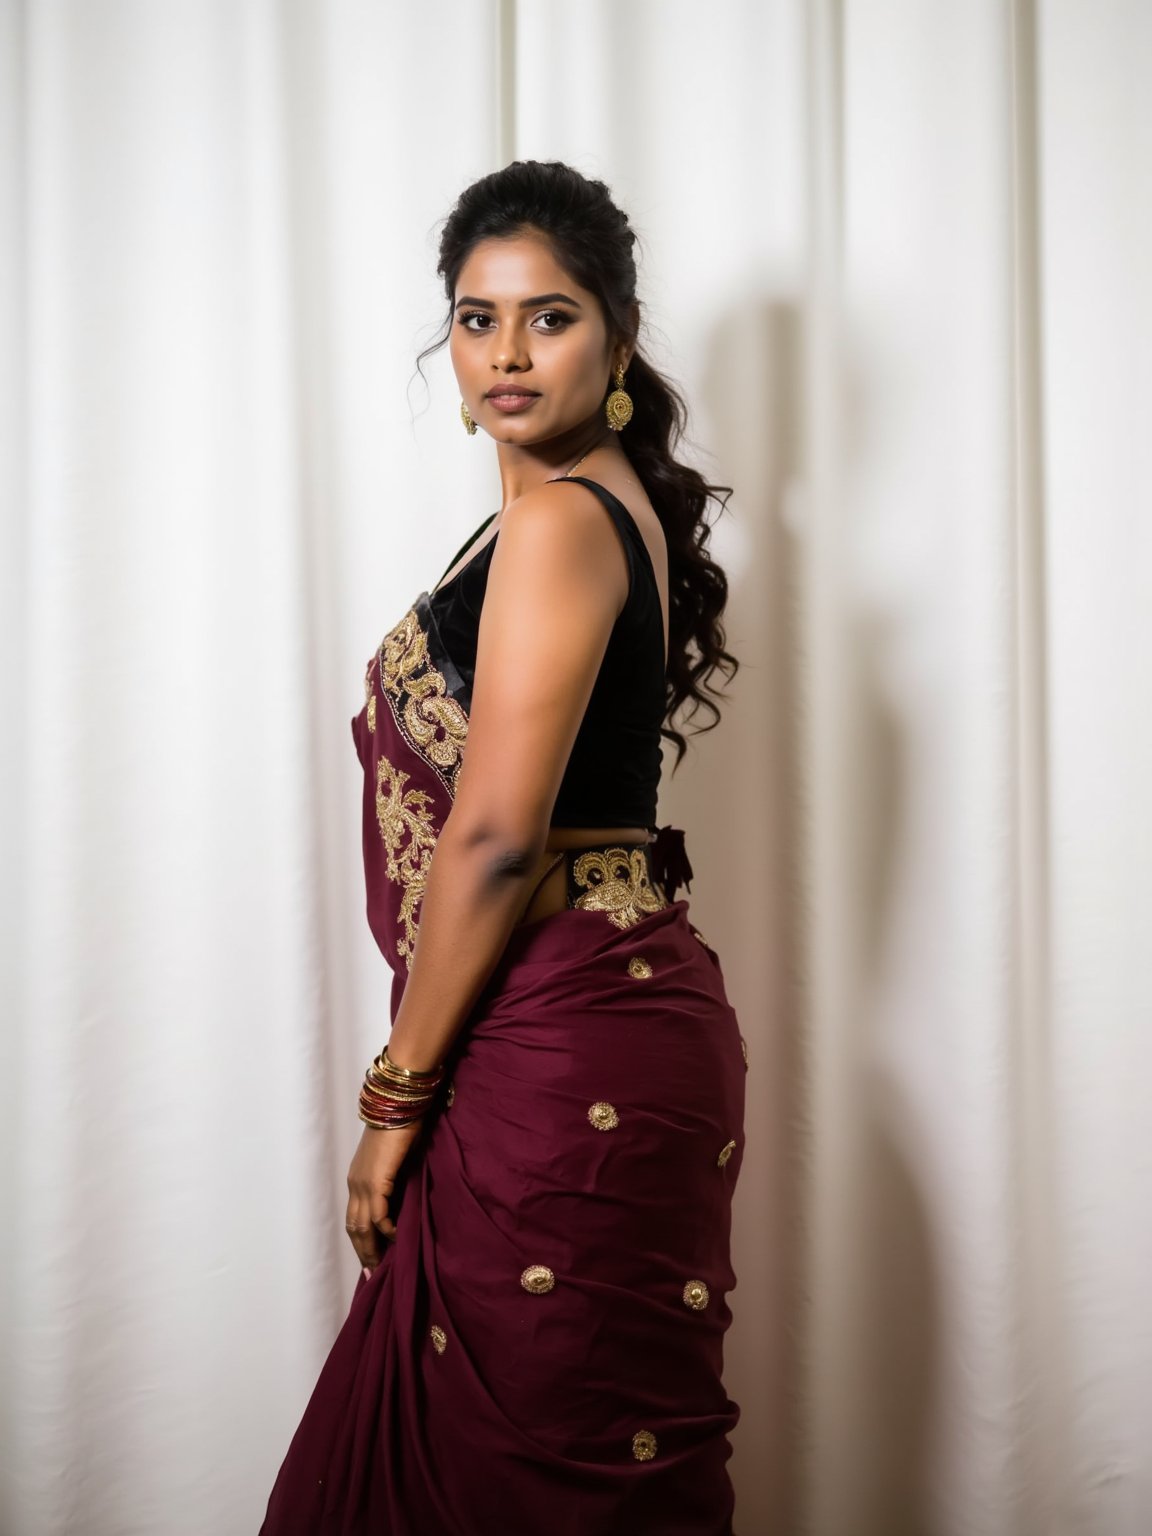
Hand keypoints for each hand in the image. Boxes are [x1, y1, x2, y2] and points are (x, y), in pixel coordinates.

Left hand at [345, 1117, 424, 1273]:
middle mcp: (355, 1183)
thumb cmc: (402, 1125)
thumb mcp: (397, 1159)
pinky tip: (395, 1238)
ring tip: (381, 1266)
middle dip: (363, 1251)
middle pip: (353, 1227)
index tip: (370, 1259)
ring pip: (361, 1226)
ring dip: (371, 1247)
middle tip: (373, 1274)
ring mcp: (362, 1182)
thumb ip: (398, 1178)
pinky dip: (386, 1229)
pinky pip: (378, 1215)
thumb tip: (407, 1198)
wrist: (398, 1104)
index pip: (354, 1217)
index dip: (361, 1240)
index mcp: (358, 1178)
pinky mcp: (376, 1181)